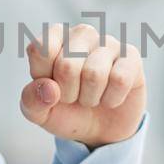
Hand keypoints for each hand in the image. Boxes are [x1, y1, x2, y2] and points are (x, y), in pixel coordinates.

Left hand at [20, 23, 146, 147]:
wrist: (100, 130)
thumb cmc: (66, 111)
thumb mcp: (39, 112)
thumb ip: (32, 100)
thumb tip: (50, 88)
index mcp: (54, 38)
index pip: (40, 50)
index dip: (45, 80)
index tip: (51, 88)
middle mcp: (81, 33)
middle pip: (67, 65)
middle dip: (69, 94)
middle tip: (74, 97)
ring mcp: (108, 42)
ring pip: (94, 74)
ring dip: (91, 98)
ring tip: (92, 97)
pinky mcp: (132, 56)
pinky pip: (119, 80)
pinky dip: (111, 99)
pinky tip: (111, 97)